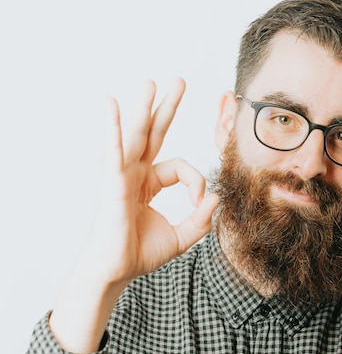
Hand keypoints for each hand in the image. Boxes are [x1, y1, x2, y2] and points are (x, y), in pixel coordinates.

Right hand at [84, 77, 217, 285]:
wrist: (116, 272)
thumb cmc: (140, 253)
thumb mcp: (183, 236)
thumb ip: (202, 218)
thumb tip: (217, 198)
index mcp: (149, 182)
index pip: (181, 167)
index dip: (197, 182)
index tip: (200, 204)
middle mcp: (135, 173)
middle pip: (154, 132)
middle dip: (166, 107)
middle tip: (177, 81)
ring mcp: (122, 175)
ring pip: (136, 134)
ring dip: (143, 107)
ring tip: (151, 82)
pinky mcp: (112, 183)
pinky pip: (114, 150)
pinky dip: (113, 127)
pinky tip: (111, 104)